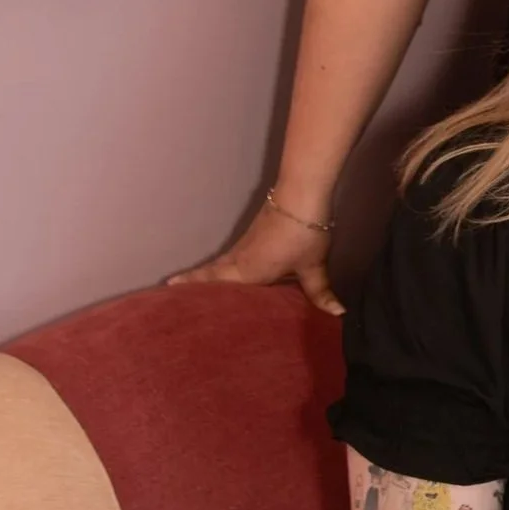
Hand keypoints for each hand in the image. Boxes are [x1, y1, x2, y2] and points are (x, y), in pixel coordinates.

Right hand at [170, 197, 342, 314]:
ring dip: (205, 274)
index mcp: (249, 272)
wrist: (300, 196)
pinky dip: (219, 266)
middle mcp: (240, 260)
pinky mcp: (252, 237)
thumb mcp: (312, 267)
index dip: (195, 288)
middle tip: (171, 289)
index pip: (216, 284)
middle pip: (211, 273)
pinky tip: (225, 270)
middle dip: (192, 282)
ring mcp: (244, 247)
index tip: (170, 292)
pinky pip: (229, 258)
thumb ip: (320, 292)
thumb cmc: (303, 235)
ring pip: (219, 264)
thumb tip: (338, 313)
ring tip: (190, 285)